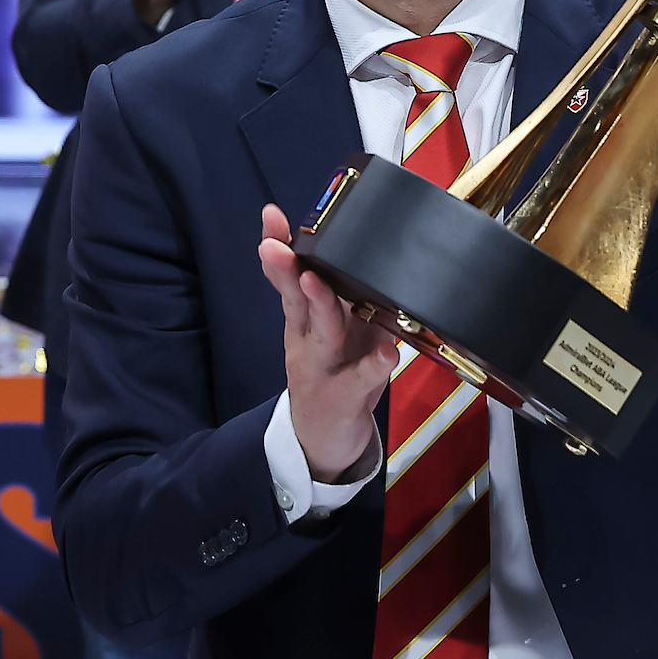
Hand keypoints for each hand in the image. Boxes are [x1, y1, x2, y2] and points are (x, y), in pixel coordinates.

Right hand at [256, 204, 392, 482]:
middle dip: (288, 272)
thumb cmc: (332, 374)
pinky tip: (386, 352)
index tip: (271, 216)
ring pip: (323, 335)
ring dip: (320, 307)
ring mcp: (324, 370)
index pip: (288, 278)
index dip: (279, 247)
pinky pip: (361, 380)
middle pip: (295, 302)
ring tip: (317, 283)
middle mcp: (308, 341)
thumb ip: (334, 295)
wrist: (322, 442)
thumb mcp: (325, 331)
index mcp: (304, 322)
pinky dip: (373, 366)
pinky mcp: (347, 398)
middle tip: (277, 247)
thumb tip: (354, 243)